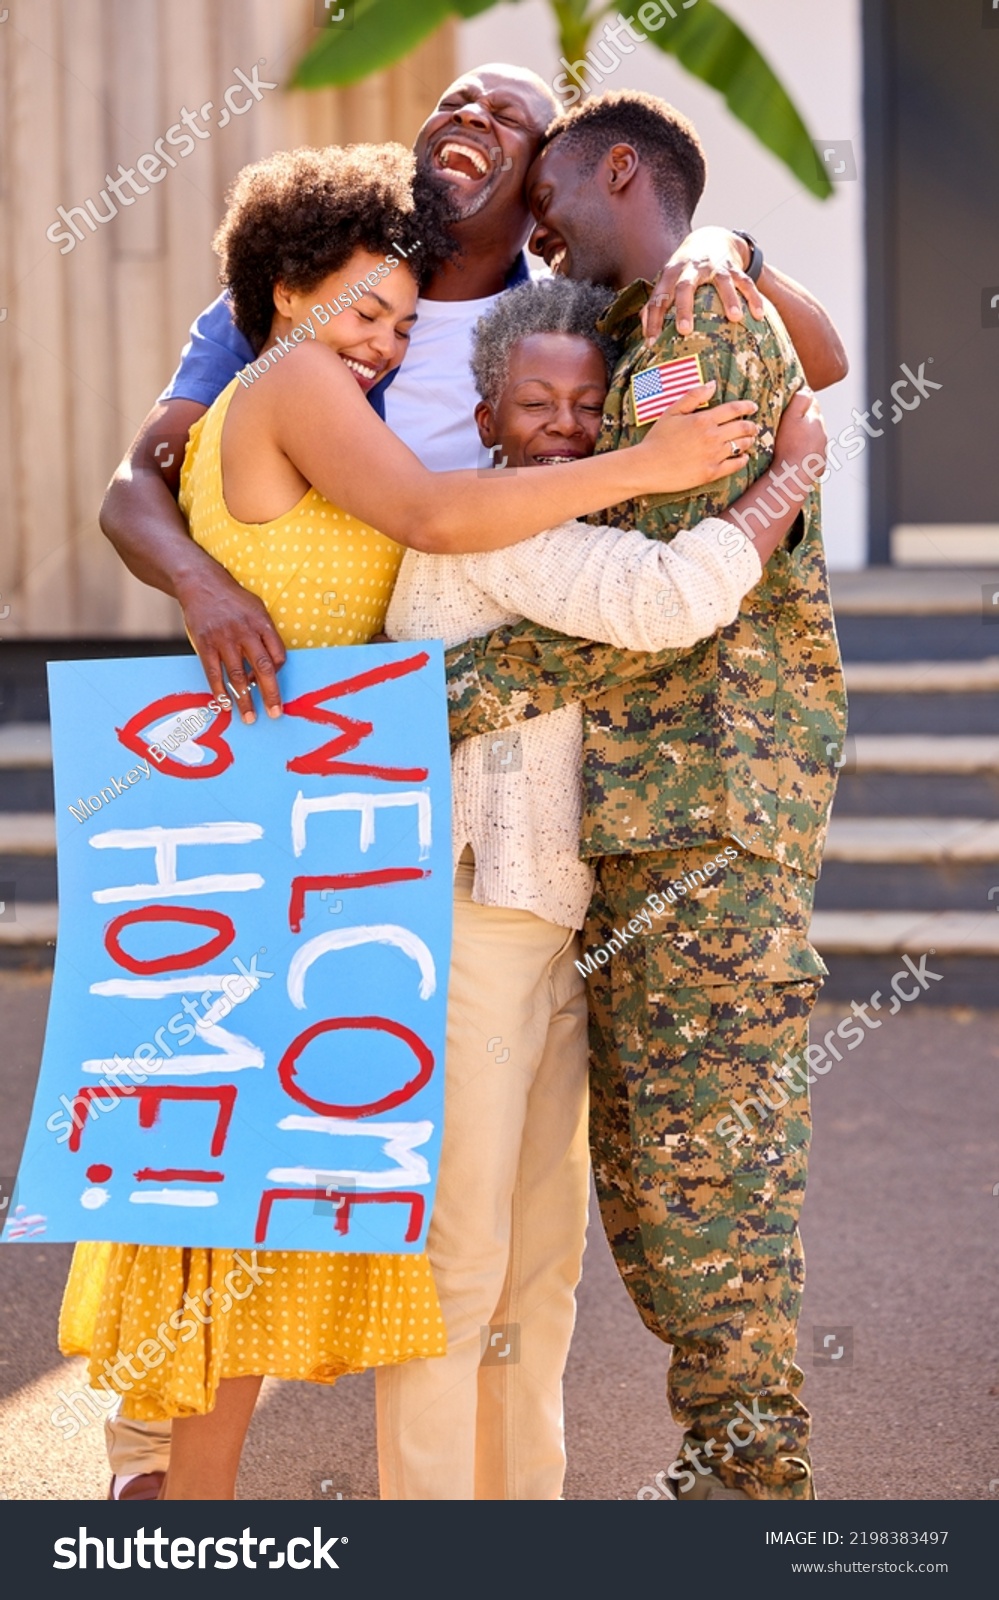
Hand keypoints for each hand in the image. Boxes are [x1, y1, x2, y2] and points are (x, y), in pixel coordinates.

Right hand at [177, 568, 285, 722]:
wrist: (200, 583)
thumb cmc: (232, 599)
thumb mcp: (257, 608)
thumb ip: (266, 634)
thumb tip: (273, 665)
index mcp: (262, 623)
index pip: (278, 655)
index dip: (279, 673)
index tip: (275, 685)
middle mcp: (245, 632)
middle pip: (262, 668)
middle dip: (270, 694)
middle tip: (275, 713)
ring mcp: (224, 639)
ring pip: (237, 675)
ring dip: (244, 699)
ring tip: (249, 717)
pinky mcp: (205, 644)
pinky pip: (213, 673)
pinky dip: (220, 691)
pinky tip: (225, 705)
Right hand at [638, 382, 758, 492]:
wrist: (647, 467)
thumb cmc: (657, 438)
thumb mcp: (672, 411)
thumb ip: (693, 396)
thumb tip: (712, 384)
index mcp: (703, 420)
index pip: (733, 410)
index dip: (746, 406)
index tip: (753, 406)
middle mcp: (712, 437)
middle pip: (742, 428)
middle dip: (751, 426)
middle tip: (754, 426)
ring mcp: (713, 456)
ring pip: (741, 446)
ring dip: (748, 441)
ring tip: (749, 440)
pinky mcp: (711, 473)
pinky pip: (735, 465)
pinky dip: (742, 460)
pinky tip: (743, 457)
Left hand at [642, 227, 765, 343]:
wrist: (711, 238)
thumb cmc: (685, 269)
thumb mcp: (668, 280)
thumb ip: (656, 303)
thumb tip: (645, 333)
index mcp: (672, 273)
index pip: (659, 297)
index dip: (653, 319)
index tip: (652, 342)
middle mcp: (692, 268)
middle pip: (686, 287)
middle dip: (685, 308)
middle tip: (685, 330)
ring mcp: (715, 267)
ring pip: (722, 282)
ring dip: (729, 299)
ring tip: (735, 318)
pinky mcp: (734, 268)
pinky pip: (745, 282)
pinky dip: (753, 297)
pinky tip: (758, 315)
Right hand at [773, 386, 826, 475]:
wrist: (792, 475)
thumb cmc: (788, 445)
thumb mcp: (791, 417)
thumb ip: (800, 400)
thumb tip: (807, 389)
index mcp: (817, 420)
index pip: (813, 404)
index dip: (803, 404)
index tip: (793, 408)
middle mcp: (823, 434)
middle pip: (815, 422)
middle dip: (806, 421)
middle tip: (790, 426)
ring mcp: (823, 451)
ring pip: (816, 439)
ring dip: (807, 438)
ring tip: (792, 443)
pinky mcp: (819, 465)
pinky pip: (814, 456)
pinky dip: (807, 454)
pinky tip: (796, 457)